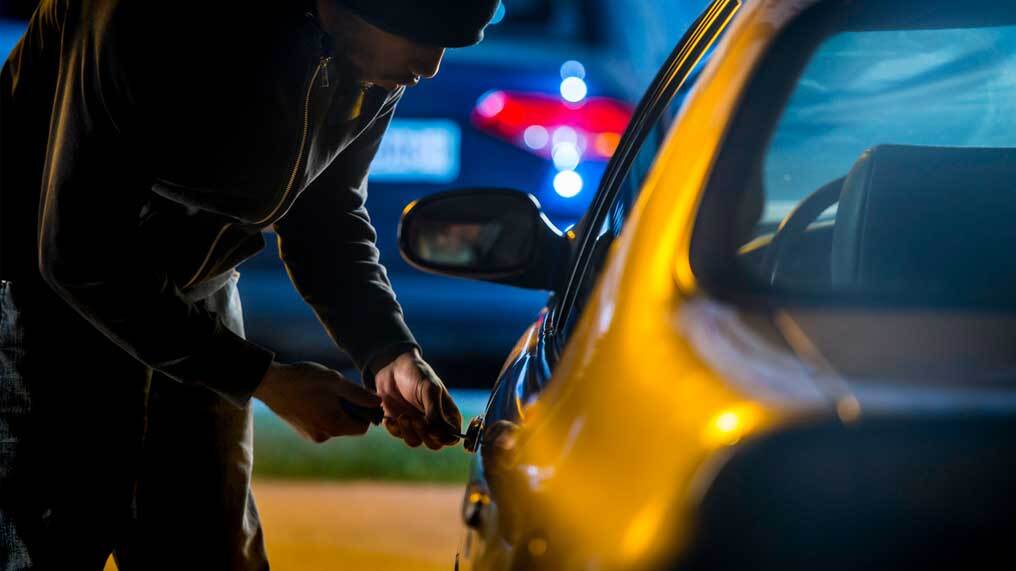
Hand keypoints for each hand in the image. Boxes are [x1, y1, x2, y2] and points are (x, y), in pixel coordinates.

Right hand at [254, 361, 381, 442]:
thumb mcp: (336, 381)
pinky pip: (323, 424)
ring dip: (336, 410)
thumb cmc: (305, 379)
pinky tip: (313, 398)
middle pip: (349, 427)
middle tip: (339, 390)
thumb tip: (379, 403)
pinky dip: (324, 412)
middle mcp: (324, 436)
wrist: (271, 382)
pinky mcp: (303, 431)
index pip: (363, 427)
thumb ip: (359, 394)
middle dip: (350, 410)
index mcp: (335, 426)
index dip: (366, 413)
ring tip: (323, 392)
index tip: (359, 396)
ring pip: (336, 424)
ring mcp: (311, 435)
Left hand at [374, 349, 461, 448]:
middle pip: (434, 444)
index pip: (452, 436)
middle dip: (425, 435)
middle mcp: (433, 422)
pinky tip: (390, 418)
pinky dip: (394, 429)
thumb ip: (435, 410)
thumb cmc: (417, 373)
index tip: (433, 431)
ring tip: (403, 416)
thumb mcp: (430, 388)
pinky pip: (398, 435)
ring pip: (416, 442)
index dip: (444, 438)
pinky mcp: (399, 424)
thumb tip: (439, 431)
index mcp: (447, 414)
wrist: (393, 367)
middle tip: (417, 420)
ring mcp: (416, 424)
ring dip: (409, 432)